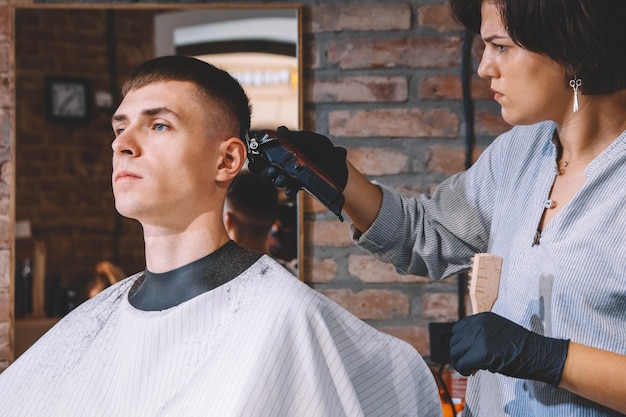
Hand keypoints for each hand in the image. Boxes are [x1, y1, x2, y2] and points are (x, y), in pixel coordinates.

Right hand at [249, 126, 347, 196]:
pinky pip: (290, 190)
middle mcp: (283, 164)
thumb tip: (280, 130)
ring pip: (277, 180)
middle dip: (265, 172)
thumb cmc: (323, 149)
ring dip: (277, 181)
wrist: (339, 164)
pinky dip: (289, 191)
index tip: (256, 161)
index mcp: (282, 151)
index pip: (263, 156)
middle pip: (266, 171)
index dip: (257, 160)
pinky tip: (291, 189)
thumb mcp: (309, 139)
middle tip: (271, 171)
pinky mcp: (299, 185)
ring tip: (282, 179)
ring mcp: (291, 176)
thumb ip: (294, 137)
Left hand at [450, 312, 569, 385]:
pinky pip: (463, 364)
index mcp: (482, 318)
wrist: (539, 353)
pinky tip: (472, 372)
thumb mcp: (497, 332)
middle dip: (459, 355)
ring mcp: (479, 338)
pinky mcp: (482, 353)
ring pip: (456, 353)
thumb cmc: (521, 346)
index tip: (466, 354)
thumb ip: (480, 335)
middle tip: (468, 364)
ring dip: (460, 363)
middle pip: (454, 341)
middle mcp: (478, 325)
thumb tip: (464, 349)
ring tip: (470, 369)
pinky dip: (464, 370)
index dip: (461, 344)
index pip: (458, 330)